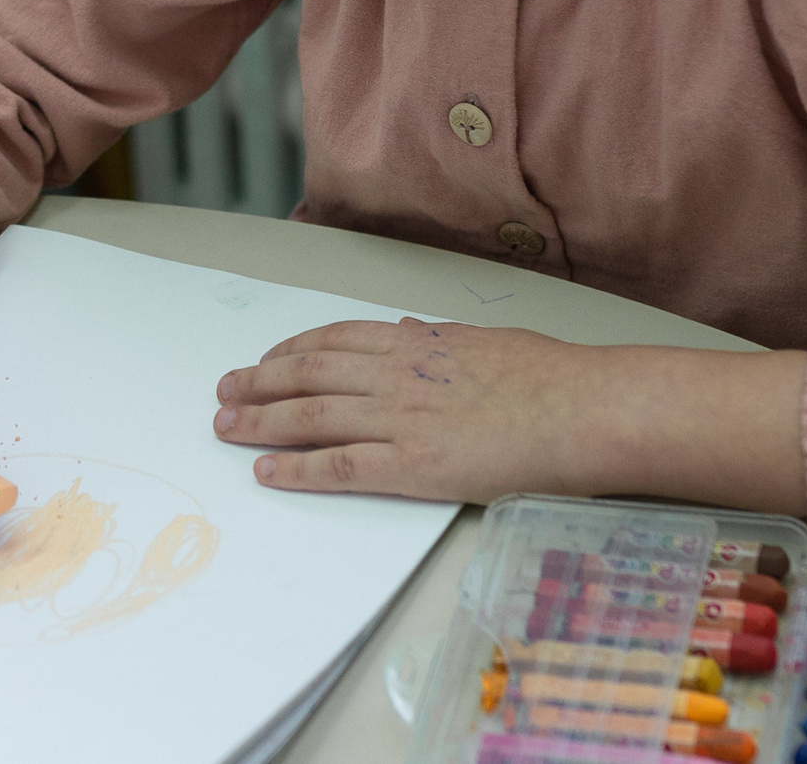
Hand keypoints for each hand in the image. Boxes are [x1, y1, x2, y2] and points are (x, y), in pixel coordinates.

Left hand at [214, 317, 603, 502]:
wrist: (582, 409)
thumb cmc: (550, 375)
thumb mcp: (484, 341)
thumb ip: (439, 342)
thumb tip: (414, 334)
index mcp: (414, 343)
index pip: (332, 341)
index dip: (289, 351)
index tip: (265, 359)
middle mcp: (395, 377)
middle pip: (306, 376)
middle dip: (257, 383)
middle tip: (224, 391)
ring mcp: (400, 421)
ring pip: (310, 418)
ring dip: (260, 422)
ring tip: (226, 428)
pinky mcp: (413, 467)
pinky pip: (340, 468)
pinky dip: (297, 470)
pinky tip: (267, 472)